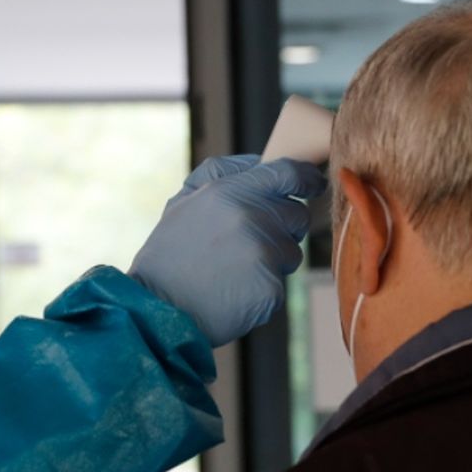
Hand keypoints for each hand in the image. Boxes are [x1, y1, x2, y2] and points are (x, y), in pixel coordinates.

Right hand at [130, 155, 326, 346]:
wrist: (160, 310)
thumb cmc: (170, 255)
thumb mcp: (183, 202)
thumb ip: (222, 173)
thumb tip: (261, 162)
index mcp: (230, 192)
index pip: (288, 174)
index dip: (306, 178)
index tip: (312, 183)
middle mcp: (251, 218)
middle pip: (297, 214)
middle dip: (282, 226)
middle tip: (248, 241)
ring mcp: (263, 255)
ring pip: (292, 251)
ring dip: (273, 259)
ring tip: (235, 269)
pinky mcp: (271, 288)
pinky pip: (282, 282)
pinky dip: (264, 287)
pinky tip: (236, 290)